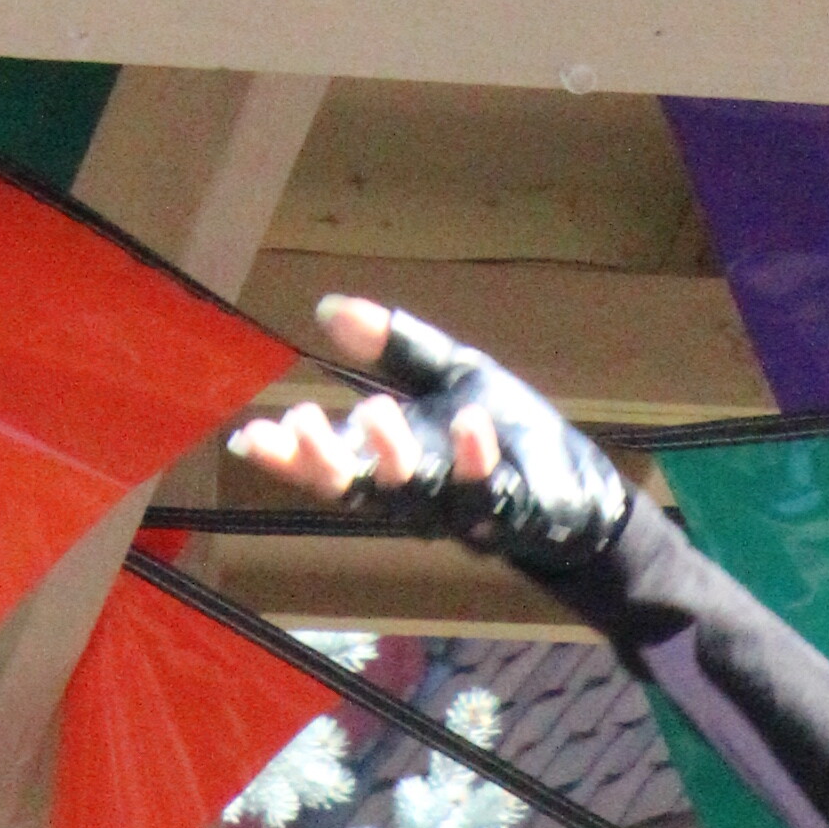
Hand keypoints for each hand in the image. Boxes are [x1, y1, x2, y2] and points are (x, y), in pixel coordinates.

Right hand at [231, 297, 629, 571]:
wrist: (580, 485)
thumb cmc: (506, 431)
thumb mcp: (447, 373)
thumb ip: (394, 345)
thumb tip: (329, 309)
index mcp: (392, 462)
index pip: (330, 466)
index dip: (288, 459)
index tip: (248, 438)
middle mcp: (417, 497)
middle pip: (361, 493)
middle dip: (329, 462)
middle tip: (302, 423)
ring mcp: (461, 513)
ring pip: (417, 500)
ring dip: (393, 458)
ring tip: (374, 411)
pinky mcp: (512, 518)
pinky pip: (489, 498)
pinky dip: (477, 461)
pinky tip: (469, 424)